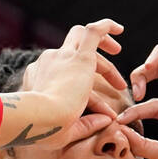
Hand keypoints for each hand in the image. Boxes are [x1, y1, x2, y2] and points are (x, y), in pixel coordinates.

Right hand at [0, 19, 127, 151]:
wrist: (38, 117)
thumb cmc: (45, 131)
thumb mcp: (67, 129)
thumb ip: (87, 124)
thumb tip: (106, 121)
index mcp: (37, 78)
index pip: (60, 72)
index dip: (79, 83)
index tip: (93, 97)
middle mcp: (47, 63)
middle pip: (69, 48)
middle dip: (92, 58)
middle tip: (110, 75)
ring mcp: (62, 57)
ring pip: (82, 38)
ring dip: (101, 46)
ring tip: (118, 53)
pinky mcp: (80, 57)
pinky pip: (94, 32)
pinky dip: (106, 27)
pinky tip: (120, 29)